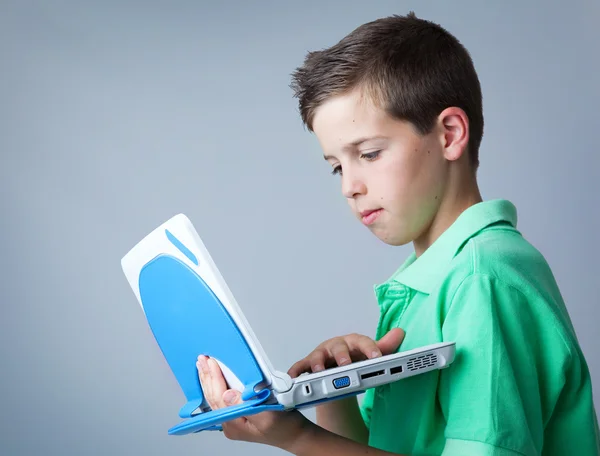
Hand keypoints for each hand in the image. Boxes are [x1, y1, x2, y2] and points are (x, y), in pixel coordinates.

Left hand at [197, 355, 311, 450]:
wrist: (295, 435)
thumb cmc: (285, 427)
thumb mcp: (267, 414)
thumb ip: (247, 404)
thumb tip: (228, 394)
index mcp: (235, 424)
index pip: (219, 398)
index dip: (214, 378)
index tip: (211, 362)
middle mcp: (231, 424)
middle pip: (213, 397)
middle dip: (207, 377)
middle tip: (201, 360)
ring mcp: (233, 420)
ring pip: (215, 398)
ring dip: (209, 380)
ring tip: (203, 367)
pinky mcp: (238, 415)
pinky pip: (222, 399)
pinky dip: (217, 385)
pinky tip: (213, 379)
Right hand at [288, 328, 404, 377]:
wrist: (337, 365)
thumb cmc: (353, 356)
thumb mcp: (368, 353)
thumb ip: (384, 346)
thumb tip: (400, 332)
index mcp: (352, 342)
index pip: (362, 341)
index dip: (370, 348)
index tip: (377, 356)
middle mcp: (336, 346)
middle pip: (338, 347)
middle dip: (342, 355)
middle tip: (345, 364)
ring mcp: (321, 354)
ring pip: (318, 356)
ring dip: (318, 363)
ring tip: (319, 371)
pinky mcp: (308, 364)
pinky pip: (300, 366)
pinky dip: (296, 371)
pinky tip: (293, 376)